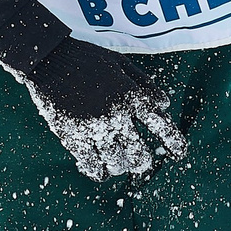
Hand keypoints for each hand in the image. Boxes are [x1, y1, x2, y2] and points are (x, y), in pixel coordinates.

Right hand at [17, 39, 184, 181]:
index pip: (160, 125)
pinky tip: (99, 170)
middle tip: (139, 162)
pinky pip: (91, 165)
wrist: (50, 59)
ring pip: (116, 164)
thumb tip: (164, 105)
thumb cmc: (87, 59)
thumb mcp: (121, 63)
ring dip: (120, 166)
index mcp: (131, 96)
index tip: (180, 153)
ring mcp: (94, 128)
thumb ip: (145, 85)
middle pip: (139, 154)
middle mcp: (116, 115)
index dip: (174, 142)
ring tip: (117, 163)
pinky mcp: (73, 136)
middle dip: (142, 162)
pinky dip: (98, 172)